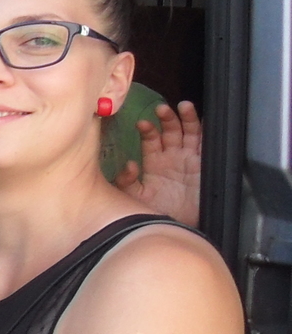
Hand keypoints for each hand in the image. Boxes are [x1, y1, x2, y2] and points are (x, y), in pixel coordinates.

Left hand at [113, 101, 200, 228]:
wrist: (180, 227)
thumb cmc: (156, 211)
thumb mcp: (136, 197)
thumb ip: (126, 182)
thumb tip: (128, 165)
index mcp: (154, 162)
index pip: (151, 139)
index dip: (148, 129)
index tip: (142, 124)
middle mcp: (172, 157)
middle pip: (170, 131)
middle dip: (166, 119)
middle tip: (161, 109)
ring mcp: (189, 159)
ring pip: (189, 132)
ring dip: (187, 119)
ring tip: (183, 107)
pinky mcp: (205, 164)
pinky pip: (206, 144)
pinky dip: (206, 131)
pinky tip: (204, 120)